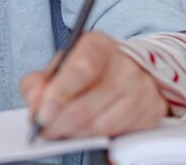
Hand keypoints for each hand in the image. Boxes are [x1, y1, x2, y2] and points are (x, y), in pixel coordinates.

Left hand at [19, 32, 166, 138]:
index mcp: (98, 46)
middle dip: (58, 123)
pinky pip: (117, 136)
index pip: (80, 70)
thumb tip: (33, 102)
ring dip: (74, 134)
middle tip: (43, 130)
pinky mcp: (151, 112)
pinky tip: (83, 133)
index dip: (58, 95)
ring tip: (60, 132)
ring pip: (100, 126)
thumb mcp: (60, 66)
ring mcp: (142, 90)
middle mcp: (125, 66)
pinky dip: (94, 139)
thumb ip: (39, 82)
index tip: (41, 115)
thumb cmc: (87, 68)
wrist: (128, 70)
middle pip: (87, 105)